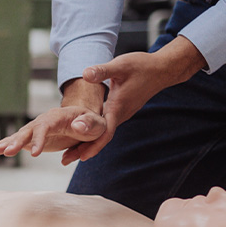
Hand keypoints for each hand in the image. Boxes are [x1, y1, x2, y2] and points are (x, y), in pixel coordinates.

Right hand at [0, 80, 106, 157]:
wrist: (87, 123)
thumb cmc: (94, 124)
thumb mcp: (98, 124)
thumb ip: (89, 124)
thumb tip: (78, 125)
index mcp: (59, 116)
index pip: (46, 126)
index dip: (40, 138)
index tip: (35, 153)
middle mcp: (44, 121)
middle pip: (28, 130)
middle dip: (17, 142)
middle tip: (6, 153)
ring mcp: (37, 130)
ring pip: (19, 136)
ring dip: (6, 144)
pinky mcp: (34, 139)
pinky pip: (17, 142)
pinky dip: (4, 145)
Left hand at [61, 36, 205, 164]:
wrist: (160, 70)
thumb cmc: (142, 66)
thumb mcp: (120, 65)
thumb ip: (102, 71)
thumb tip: (85, 74)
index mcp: (118, 107)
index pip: (105, 132)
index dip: (93, 146)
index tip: (80, 157)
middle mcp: (120, 114)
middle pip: (101, 137)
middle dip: (84, 149)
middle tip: (65, 160)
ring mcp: (122, 113)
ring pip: (103, 132)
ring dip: (88, 142)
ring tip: (70, 152)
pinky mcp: (121, 109)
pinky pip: (106, 125)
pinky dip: (94, 132)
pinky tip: (83, 131)